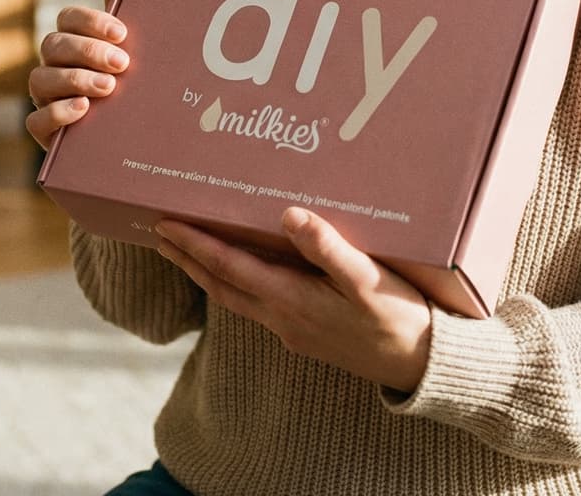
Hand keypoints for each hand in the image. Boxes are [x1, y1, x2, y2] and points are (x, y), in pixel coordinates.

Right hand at [27, 0, 127, 147]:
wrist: (133, 144)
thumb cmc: (132, 88)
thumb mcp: (134, 54)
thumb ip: (126, 17)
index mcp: (75, 43)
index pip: (68, 19)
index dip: (91, 21)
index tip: (122, 33)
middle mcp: (55, 67)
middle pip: (53, 45)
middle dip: (87, 51)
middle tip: (122, 63)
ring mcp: (46, 99)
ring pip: (40, 79)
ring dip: (75, 79)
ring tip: (109, 87)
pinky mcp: (46, 133)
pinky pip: (35, 121)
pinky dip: (58, 113)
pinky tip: (83, 110)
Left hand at [153, 208, 431, 391]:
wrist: (422, 365)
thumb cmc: (399, 317)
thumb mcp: (367, 279)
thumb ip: (328, 248)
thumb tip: (288, 216)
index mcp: (292, 300)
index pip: (230, 267)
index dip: (196, 245)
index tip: (165, 225)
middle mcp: (283, 318)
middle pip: (221, 286)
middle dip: (188, 260)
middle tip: (158, 235)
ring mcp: (293, 329)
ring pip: (235, 298)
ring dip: (206, 274)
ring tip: (186, 253)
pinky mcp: (307, 333)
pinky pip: (256, 304)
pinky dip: (235, 285)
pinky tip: (241, 275)